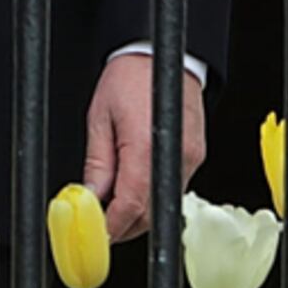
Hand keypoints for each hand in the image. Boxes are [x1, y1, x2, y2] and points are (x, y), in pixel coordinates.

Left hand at [80, 58, 208, 241]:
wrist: (165, 55)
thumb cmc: (131, 77)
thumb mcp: (100, 118)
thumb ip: (98, 164)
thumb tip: (90, 198)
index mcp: (146, 146)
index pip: (130, 205)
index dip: (111, 225)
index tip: (95, 233)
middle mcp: (175, 156)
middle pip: (150, 212)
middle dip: (124, 226)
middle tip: (100, 226)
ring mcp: (191, 158)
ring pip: (163, 203)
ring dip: (138, 213)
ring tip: (113, 206)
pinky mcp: (196, 156)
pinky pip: (172, 188)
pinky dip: (152, 196)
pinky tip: (134, 188)